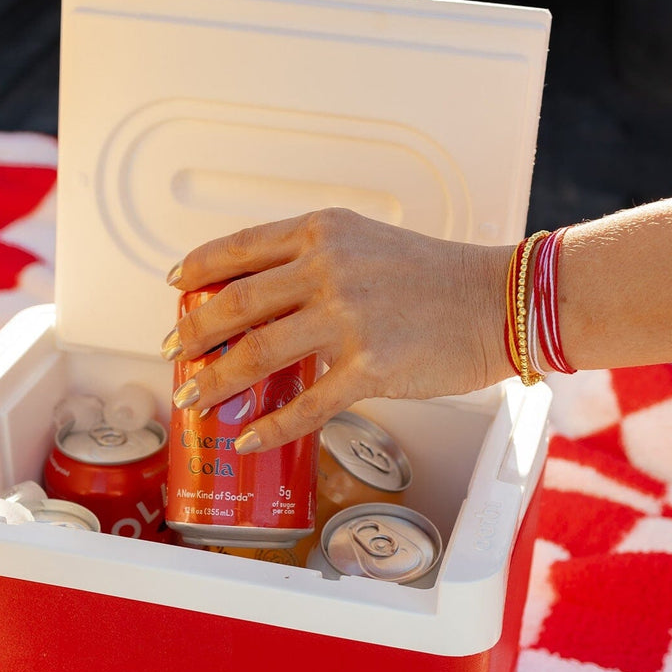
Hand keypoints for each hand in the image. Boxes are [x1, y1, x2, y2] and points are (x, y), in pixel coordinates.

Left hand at [162, 208, 511, 451]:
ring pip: (257, 355)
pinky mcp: (369, 368)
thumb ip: (317, 260)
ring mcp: (346, 319)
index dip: (199, 269)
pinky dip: (271, 427)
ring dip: (215, 382)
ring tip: (193, 399)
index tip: (176, 286)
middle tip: (174, 352)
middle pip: (236, 304)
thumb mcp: (369, 243)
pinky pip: (306, 406)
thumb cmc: (438, 274)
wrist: (497, 300)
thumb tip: (269, 298)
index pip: (241, 247)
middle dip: (194, 333)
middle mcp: (328, 269)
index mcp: (324, 233)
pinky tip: (248, 439)